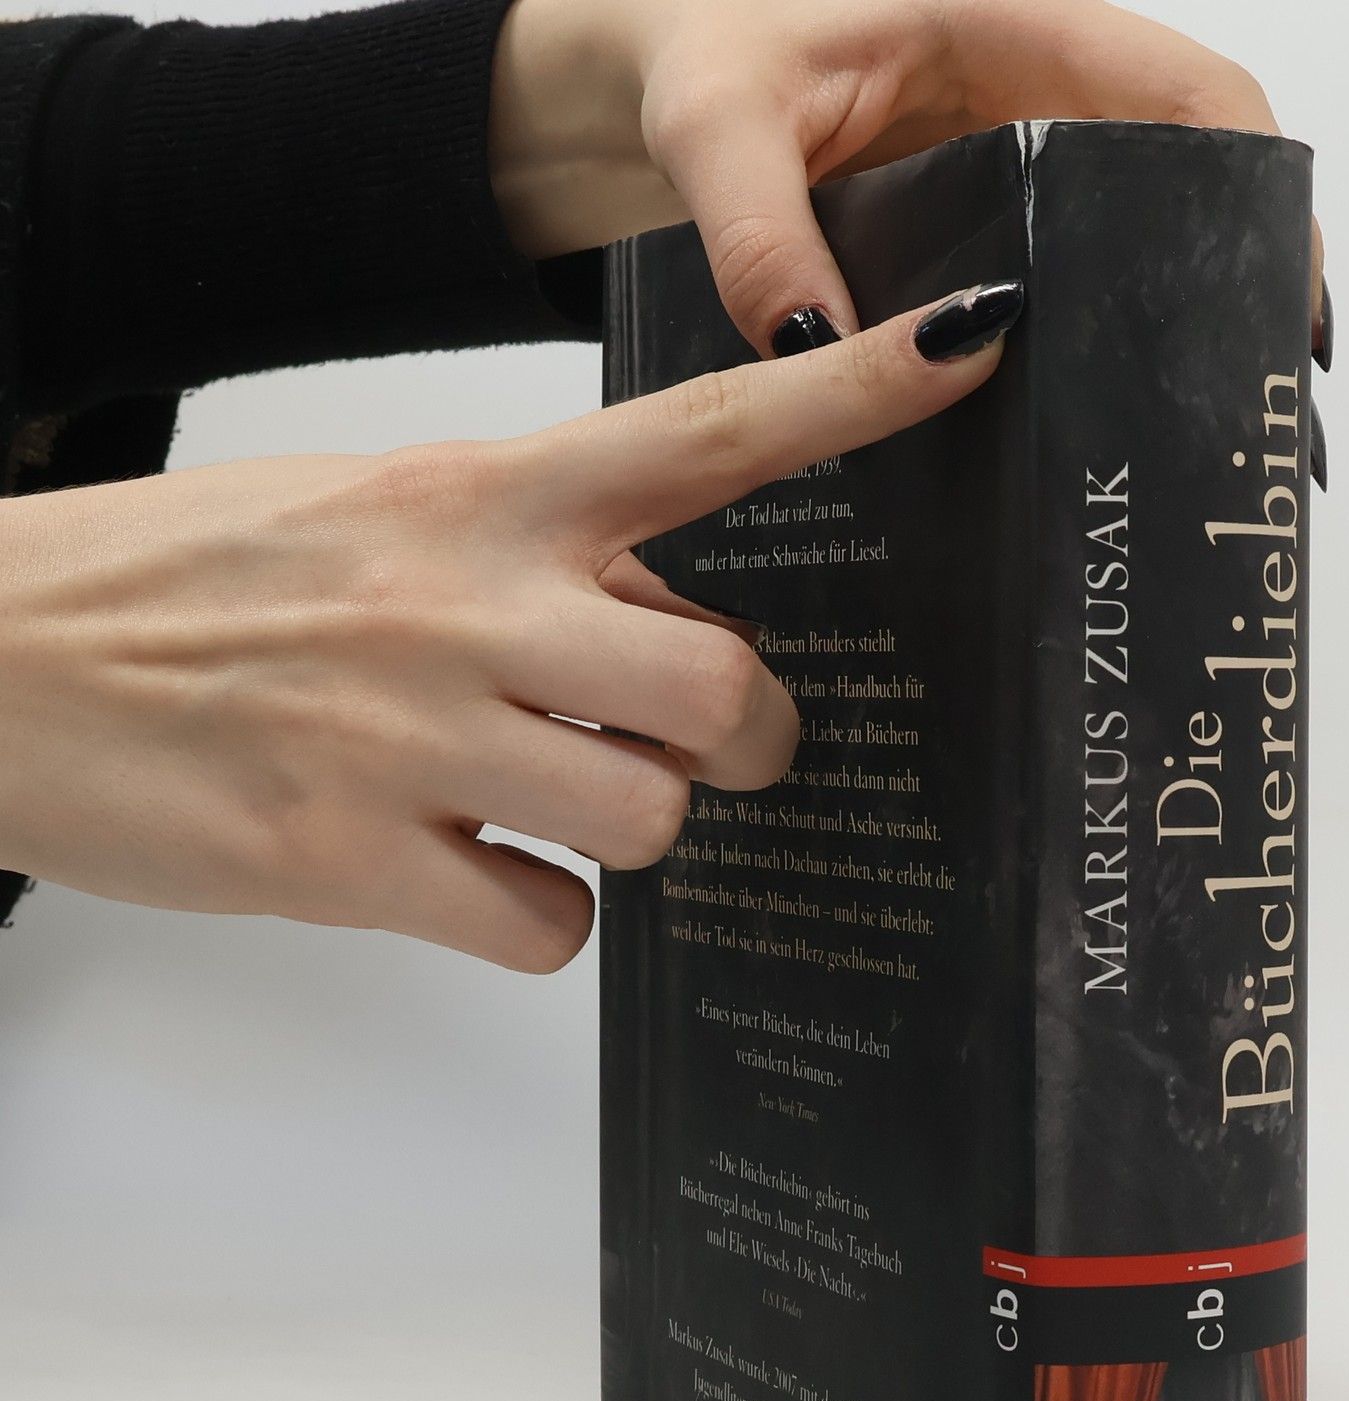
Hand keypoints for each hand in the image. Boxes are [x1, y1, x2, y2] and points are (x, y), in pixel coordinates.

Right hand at [0, 290, 1014, 971]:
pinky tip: (469, 872)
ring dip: (630, 828)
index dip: (857, 390)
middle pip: (727, 689)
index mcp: (484, 495)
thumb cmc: (199, 584)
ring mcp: (410, 736)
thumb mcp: (383, 519)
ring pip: (652, 822)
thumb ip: (542, 561)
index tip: (972, 347)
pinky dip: (537, 917)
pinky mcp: (350, 858)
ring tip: (540, 800)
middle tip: (707, 747)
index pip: (711, 431)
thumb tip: (680, 631)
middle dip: (750, 741)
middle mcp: (465, 603)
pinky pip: (549, 927)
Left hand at [489, 0, 1323, 354]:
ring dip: (1172, 333)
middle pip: (1190, 184)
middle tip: (1254, 407)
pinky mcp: (980, 233)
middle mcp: (1037, 100)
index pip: (1189, 93)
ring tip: (1199, 443)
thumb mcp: (716, 125)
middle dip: (1236, 287)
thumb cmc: (694, 47)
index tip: (1282, 293)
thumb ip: (757, 231)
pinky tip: (1090, 433)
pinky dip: (1090, 353)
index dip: (1256, 190)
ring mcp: (1014, 173)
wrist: (655, 63)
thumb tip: (820, 354)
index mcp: (1013, 29)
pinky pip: (1064, 288)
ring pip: (1134, 245)